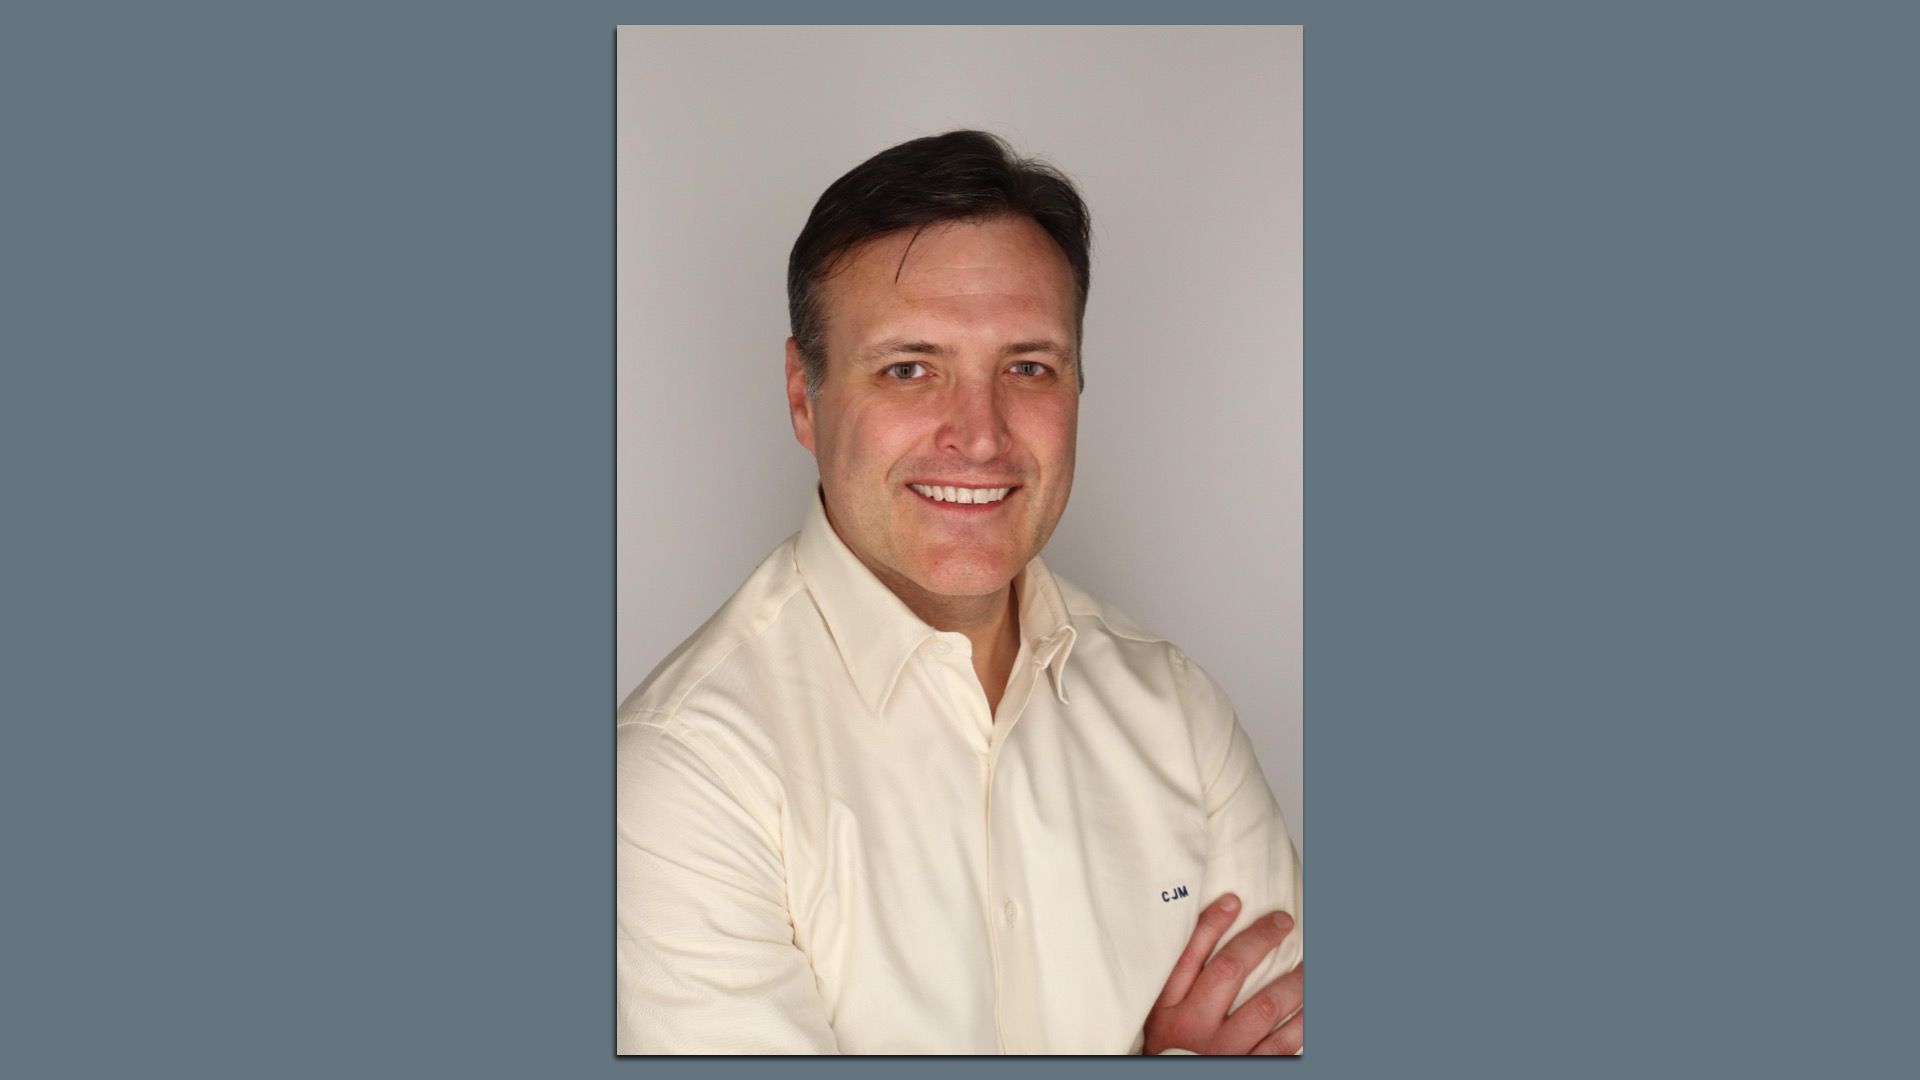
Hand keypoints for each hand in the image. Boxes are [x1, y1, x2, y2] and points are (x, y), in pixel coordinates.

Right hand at [1142, 893, 1302, 1054]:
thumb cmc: (1167, 1050)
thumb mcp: (1157, 1018)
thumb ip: (1175, 984)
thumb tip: (1206, 935)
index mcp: (1167, 1009)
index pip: (1188, 956)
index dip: (1212, 924)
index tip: (1234, 901)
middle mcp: (1194, 1025)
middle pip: (1229, 971)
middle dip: (1259, 941)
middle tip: (1283, 922)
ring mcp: (1223, 1050)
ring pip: (1264, 1007)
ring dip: (1292, 982)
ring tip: (1309, 964)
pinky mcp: (1246, 1068)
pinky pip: (1281, 1044)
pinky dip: (1301, 1024)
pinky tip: (1313, 1008)